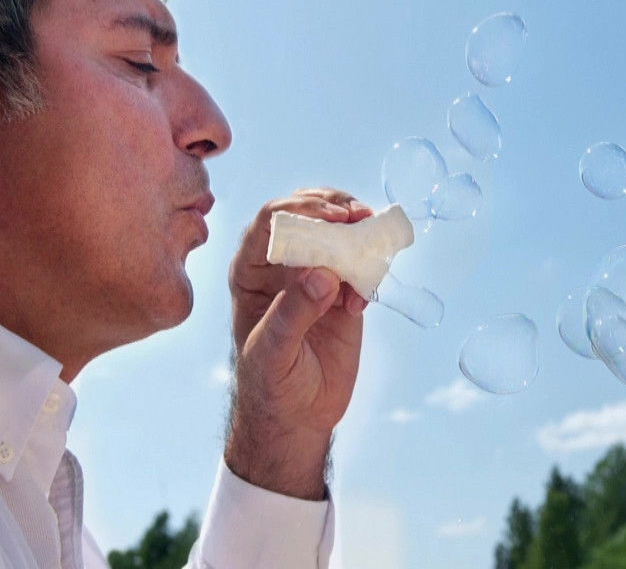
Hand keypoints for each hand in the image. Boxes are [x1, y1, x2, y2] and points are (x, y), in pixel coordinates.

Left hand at [225, 188, 372, 498]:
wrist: (297, 418)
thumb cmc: (270, 385)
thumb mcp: (273, 352)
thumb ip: (293, 311)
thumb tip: (322, 273)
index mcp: (251, 271)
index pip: (271, 221)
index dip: (301, 210)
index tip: (332, 217)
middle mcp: (282, 266)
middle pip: (308, 215)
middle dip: (335, 207)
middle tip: (359, 216)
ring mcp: (315, 276)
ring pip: (338, 233)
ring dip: (359, 229)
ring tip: (374, 238)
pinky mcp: (343, 293)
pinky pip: (362, 265)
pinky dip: (371, 270)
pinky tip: (363, 302)